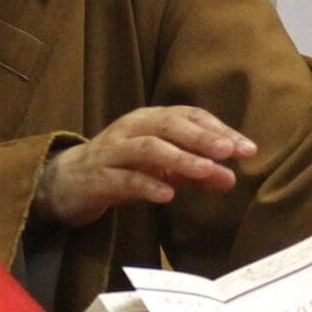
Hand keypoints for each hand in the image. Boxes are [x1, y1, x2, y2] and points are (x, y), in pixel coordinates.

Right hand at [33, 106, 256, 228]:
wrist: (64, 184)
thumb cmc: (119, 169)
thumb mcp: (161, 169)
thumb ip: (194, 171)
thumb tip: (231, 177)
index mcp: (149, 120)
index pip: (189, 116)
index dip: (218, 129)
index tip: (247, 148)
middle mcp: (131, 129)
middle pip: (169, 125)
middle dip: (201, 137)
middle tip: (229, 151)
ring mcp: (112, 152)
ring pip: (148, 148)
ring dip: (180, 159)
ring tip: (206, 171)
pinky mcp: (97, 178)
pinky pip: (124, 179)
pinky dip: (147, 185)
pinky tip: (168, 195)